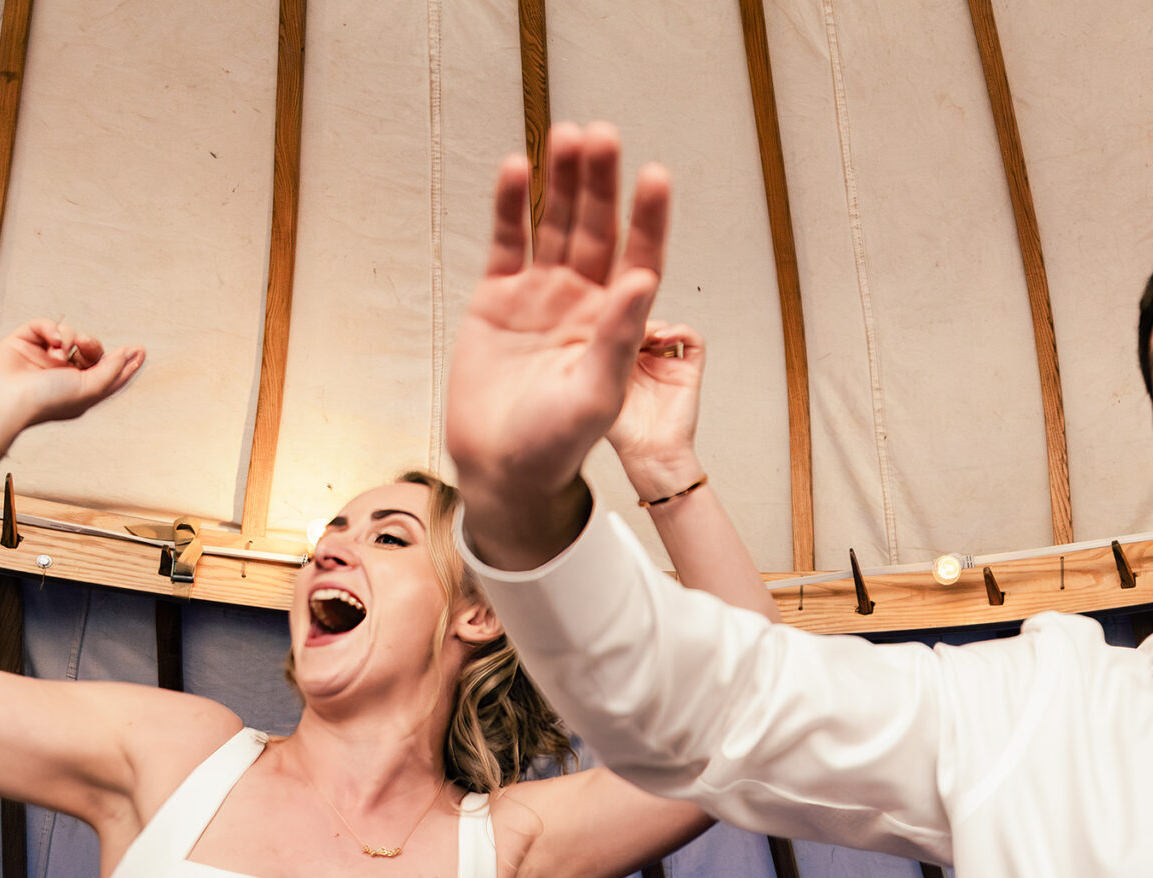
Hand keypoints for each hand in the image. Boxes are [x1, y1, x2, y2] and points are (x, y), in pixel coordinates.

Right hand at [0, 319, 145, 445]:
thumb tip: (130, 355)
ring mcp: (42, 356)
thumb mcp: (88, 390)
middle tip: (86, 347)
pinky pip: (45, 324)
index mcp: (79, 390)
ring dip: (71, 338)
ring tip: (59, 352)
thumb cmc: (46, 400)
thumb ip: (112, 372)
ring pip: (70, 334)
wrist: (3, 397)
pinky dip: (52, 328)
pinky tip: (52, 341)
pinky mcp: (24, 341)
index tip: (141, 350)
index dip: (124, 361)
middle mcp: (62, 373)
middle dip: (93, 345)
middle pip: (90, 349)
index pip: (107, 372)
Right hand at [447, 123, 670, 567]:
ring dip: (561, 182)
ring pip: (554, 224)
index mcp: (617, 323)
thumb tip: (642, 279)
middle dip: (601, 184)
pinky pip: (507, 240)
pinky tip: (516, 167)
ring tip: (570, 136)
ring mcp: (540, 294)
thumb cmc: (556, 443)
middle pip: (597, 229)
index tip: (655, 176)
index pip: (640, 257)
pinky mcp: (497, 295)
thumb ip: (619, 336)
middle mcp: (583, 301)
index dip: (648, 218)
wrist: (499, 466)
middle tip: (604, 136)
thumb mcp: (597, 392)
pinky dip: (509, 204)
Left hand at [606, 321, 706, 498]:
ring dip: (655, 324)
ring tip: (644, 334)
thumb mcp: (598, 386)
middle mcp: (645, 361)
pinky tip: (665, 338)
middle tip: (626, 325)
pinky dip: (681, 331)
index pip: (621, 328)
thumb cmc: (624, 431)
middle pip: (643, 323)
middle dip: (635, 319)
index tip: (608, 320)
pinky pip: (693, 340)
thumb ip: (596, 356)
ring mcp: (668, 364)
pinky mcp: (688, 371)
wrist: (650, 455)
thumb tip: (591, 326)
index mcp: (622, 364)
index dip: (616, 319)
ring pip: (666, 326)